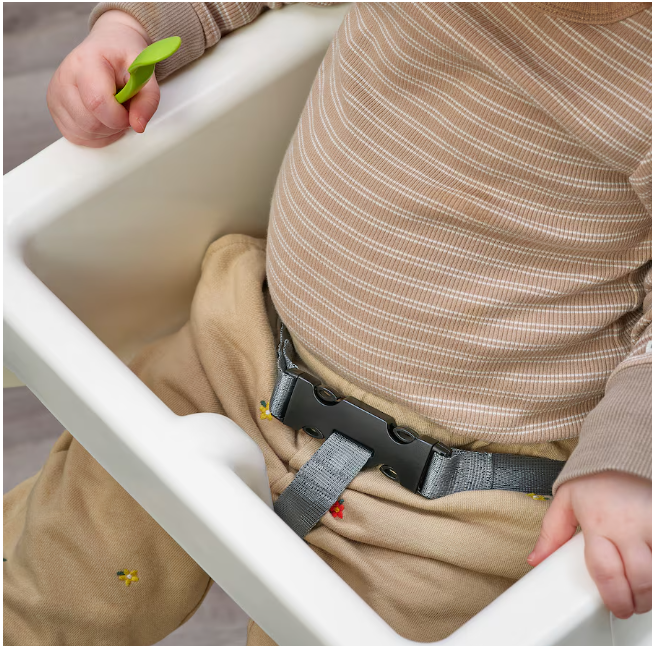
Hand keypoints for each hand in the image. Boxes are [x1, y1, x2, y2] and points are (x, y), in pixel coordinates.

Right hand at [47, 10, 158, 146]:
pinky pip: (76, 137)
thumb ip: (148, 99)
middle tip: (123, 109)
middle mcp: (64, 77)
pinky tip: (102, 119)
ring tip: (113, 111)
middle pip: (90, 123)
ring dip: (106, 131)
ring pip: (83, 133)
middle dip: (114, 125)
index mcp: (86, 62)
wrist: (108, 45)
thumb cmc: (124, 57)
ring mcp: (56, 94)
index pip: (97, 102)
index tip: (130, 111)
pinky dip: (95, 135)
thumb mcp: (144, 72)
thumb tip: (138, 126)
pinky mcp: (54, 108)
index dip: (120, 117)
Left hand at [528, 472, 651, 618]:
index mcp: (598, 522)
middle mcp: (628, 525)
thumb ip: (551, 532)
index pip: (605, 572)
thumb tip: (535, 559)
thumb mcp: (565, 500)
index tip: (615, 607)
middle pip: (638, 579)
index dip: (612, 597)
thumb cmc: (595, 477)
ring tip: (643, 593)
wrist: (623, 451)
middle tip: (630, 604)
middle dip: (635, 600)